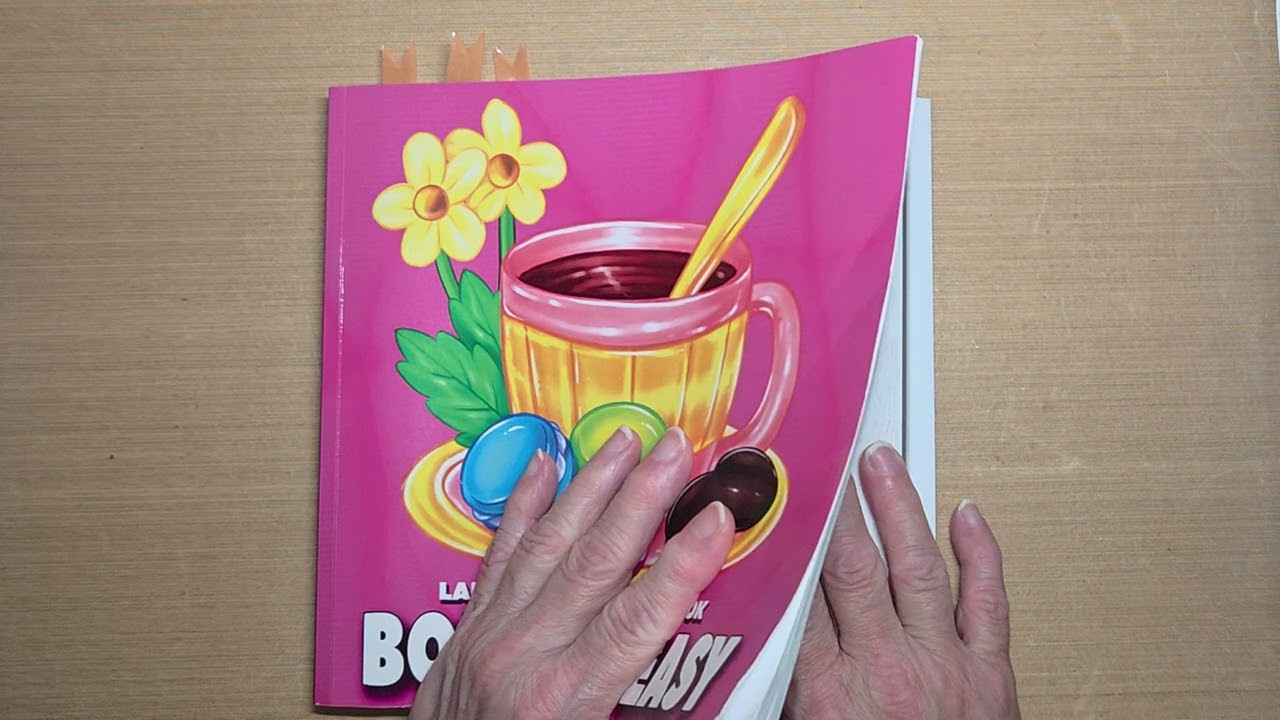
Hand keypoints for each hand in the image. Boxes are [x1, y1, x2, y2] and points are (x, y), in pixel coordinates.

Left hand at [409, 427, 734, 719]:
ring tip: (625, 440)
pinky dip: (521, 505)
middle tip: (676, 447)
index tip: (718, 518)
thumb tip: (706, 700)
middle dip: (642, 497)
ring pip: (548, 543)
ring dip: (591, 486)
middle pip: (596, 561)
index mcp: (563, 701)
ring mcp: (491, 633)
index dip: (684, 564)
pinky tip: (542, 464)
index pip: (638, 620)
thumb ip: (637, 713)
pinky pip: (499, 553)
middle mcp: (525, 654)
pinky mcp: (469, 626)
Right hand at [784, 443, 1020, 719]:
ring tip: (881, 463)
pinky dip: (981, 553)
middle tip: (823, 462)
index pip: (800, 595)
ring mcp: (944, 665)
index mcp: (828, 693)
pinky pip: (987, 600)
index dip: (789, 541)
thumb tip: (747, 648)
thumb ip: (776, 692)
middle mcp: (886, 667)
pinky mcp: (991, 674)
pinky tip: (967, 514)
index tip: (775, 504)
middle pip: (853, 567)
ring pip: (918, 566)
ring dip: (898, 507)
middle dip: (837, 507)